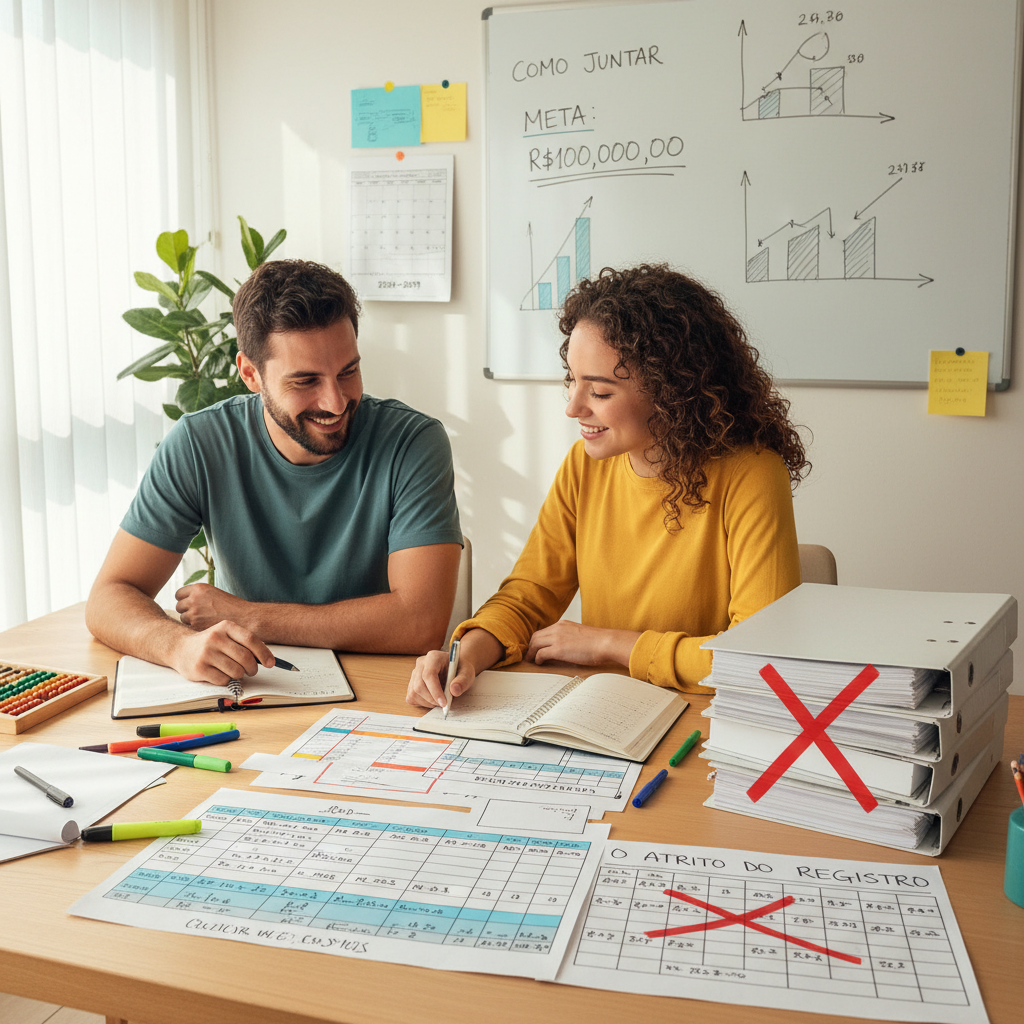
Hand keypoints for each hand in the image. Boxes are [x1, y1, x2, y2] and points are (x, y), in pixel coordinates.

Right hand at [171, 620, 275, 685]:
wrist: (181, 648)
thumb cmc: (210, 643)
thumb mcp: (225, 635)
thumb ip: (244, 643)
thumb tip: (267, 659)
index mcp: (225, 627)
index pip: (250, 639)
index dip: (264, 653)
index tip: (271, 663)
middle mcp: (215, 638)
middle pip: (245, 658)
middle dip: (252, 668)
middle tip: (251, 671)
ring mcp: (206, 653)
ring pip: (236, 671)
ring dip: (239, 675)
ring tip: (233, 671)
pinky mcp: (199, 668)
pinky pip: (223, 680)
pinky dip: (226, 680)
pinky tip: (220, 674)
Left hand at [175, 583, 252, 632]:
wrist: (245, 618)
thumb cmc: (232, 606)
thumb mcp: (214, 593)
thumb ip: (199, 595)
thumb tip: (184, 601)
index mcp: (198, 588)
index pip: (178, 594)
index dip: (183, 599)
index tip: (189, 604)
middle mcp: (194, 599)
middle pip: (179, 606)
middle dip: (185, 610)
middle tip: (197, 614)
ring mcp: (194, 613)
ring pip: (183, 618)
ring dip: (190, 620)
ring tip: (204, 621)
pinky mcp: (196, 626)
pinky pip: (189, 627)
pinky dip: (195, 628)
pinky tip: (207, 627)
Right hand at [406, 649, 478, 709]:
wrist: (455, 669)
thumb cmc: (460, 670)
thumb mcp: (467, 673)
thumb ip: (463, 681)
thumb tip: (454, 691)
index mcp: (434, 657)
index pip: (429, 674)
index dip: (435, 691)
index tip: (444, 703)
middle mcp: (421, 663)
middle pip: (419, 686)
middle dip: (432, 699)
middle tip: (444, 704)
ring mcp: (414, 673)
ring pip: (414, 693)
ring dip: (428, 702)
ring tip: (440, 700)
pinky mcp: (411, 683)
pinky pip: (411, 697)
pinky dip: (423, 702)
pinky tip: (433, 699)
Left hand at [525, 620, 639, 667]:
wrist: (605, 642)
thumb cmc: (598, 642)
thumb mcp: (579, 634)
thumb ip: (569, 637)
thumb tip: (565, 648)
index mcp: (563, 624)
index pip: (544, 631)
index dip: (538, 641)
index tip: (536, 648)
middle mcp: (557, 628)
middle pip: (536, 636)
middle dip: (531, 647)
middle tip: (530, 656)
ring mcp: (557, 638)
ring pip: (535, 644)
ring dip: (531, 653)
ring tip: (531, 661)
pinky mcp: (558, 649)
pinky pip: (540, 654)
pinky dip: (537, 659)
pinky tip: (540, 663)